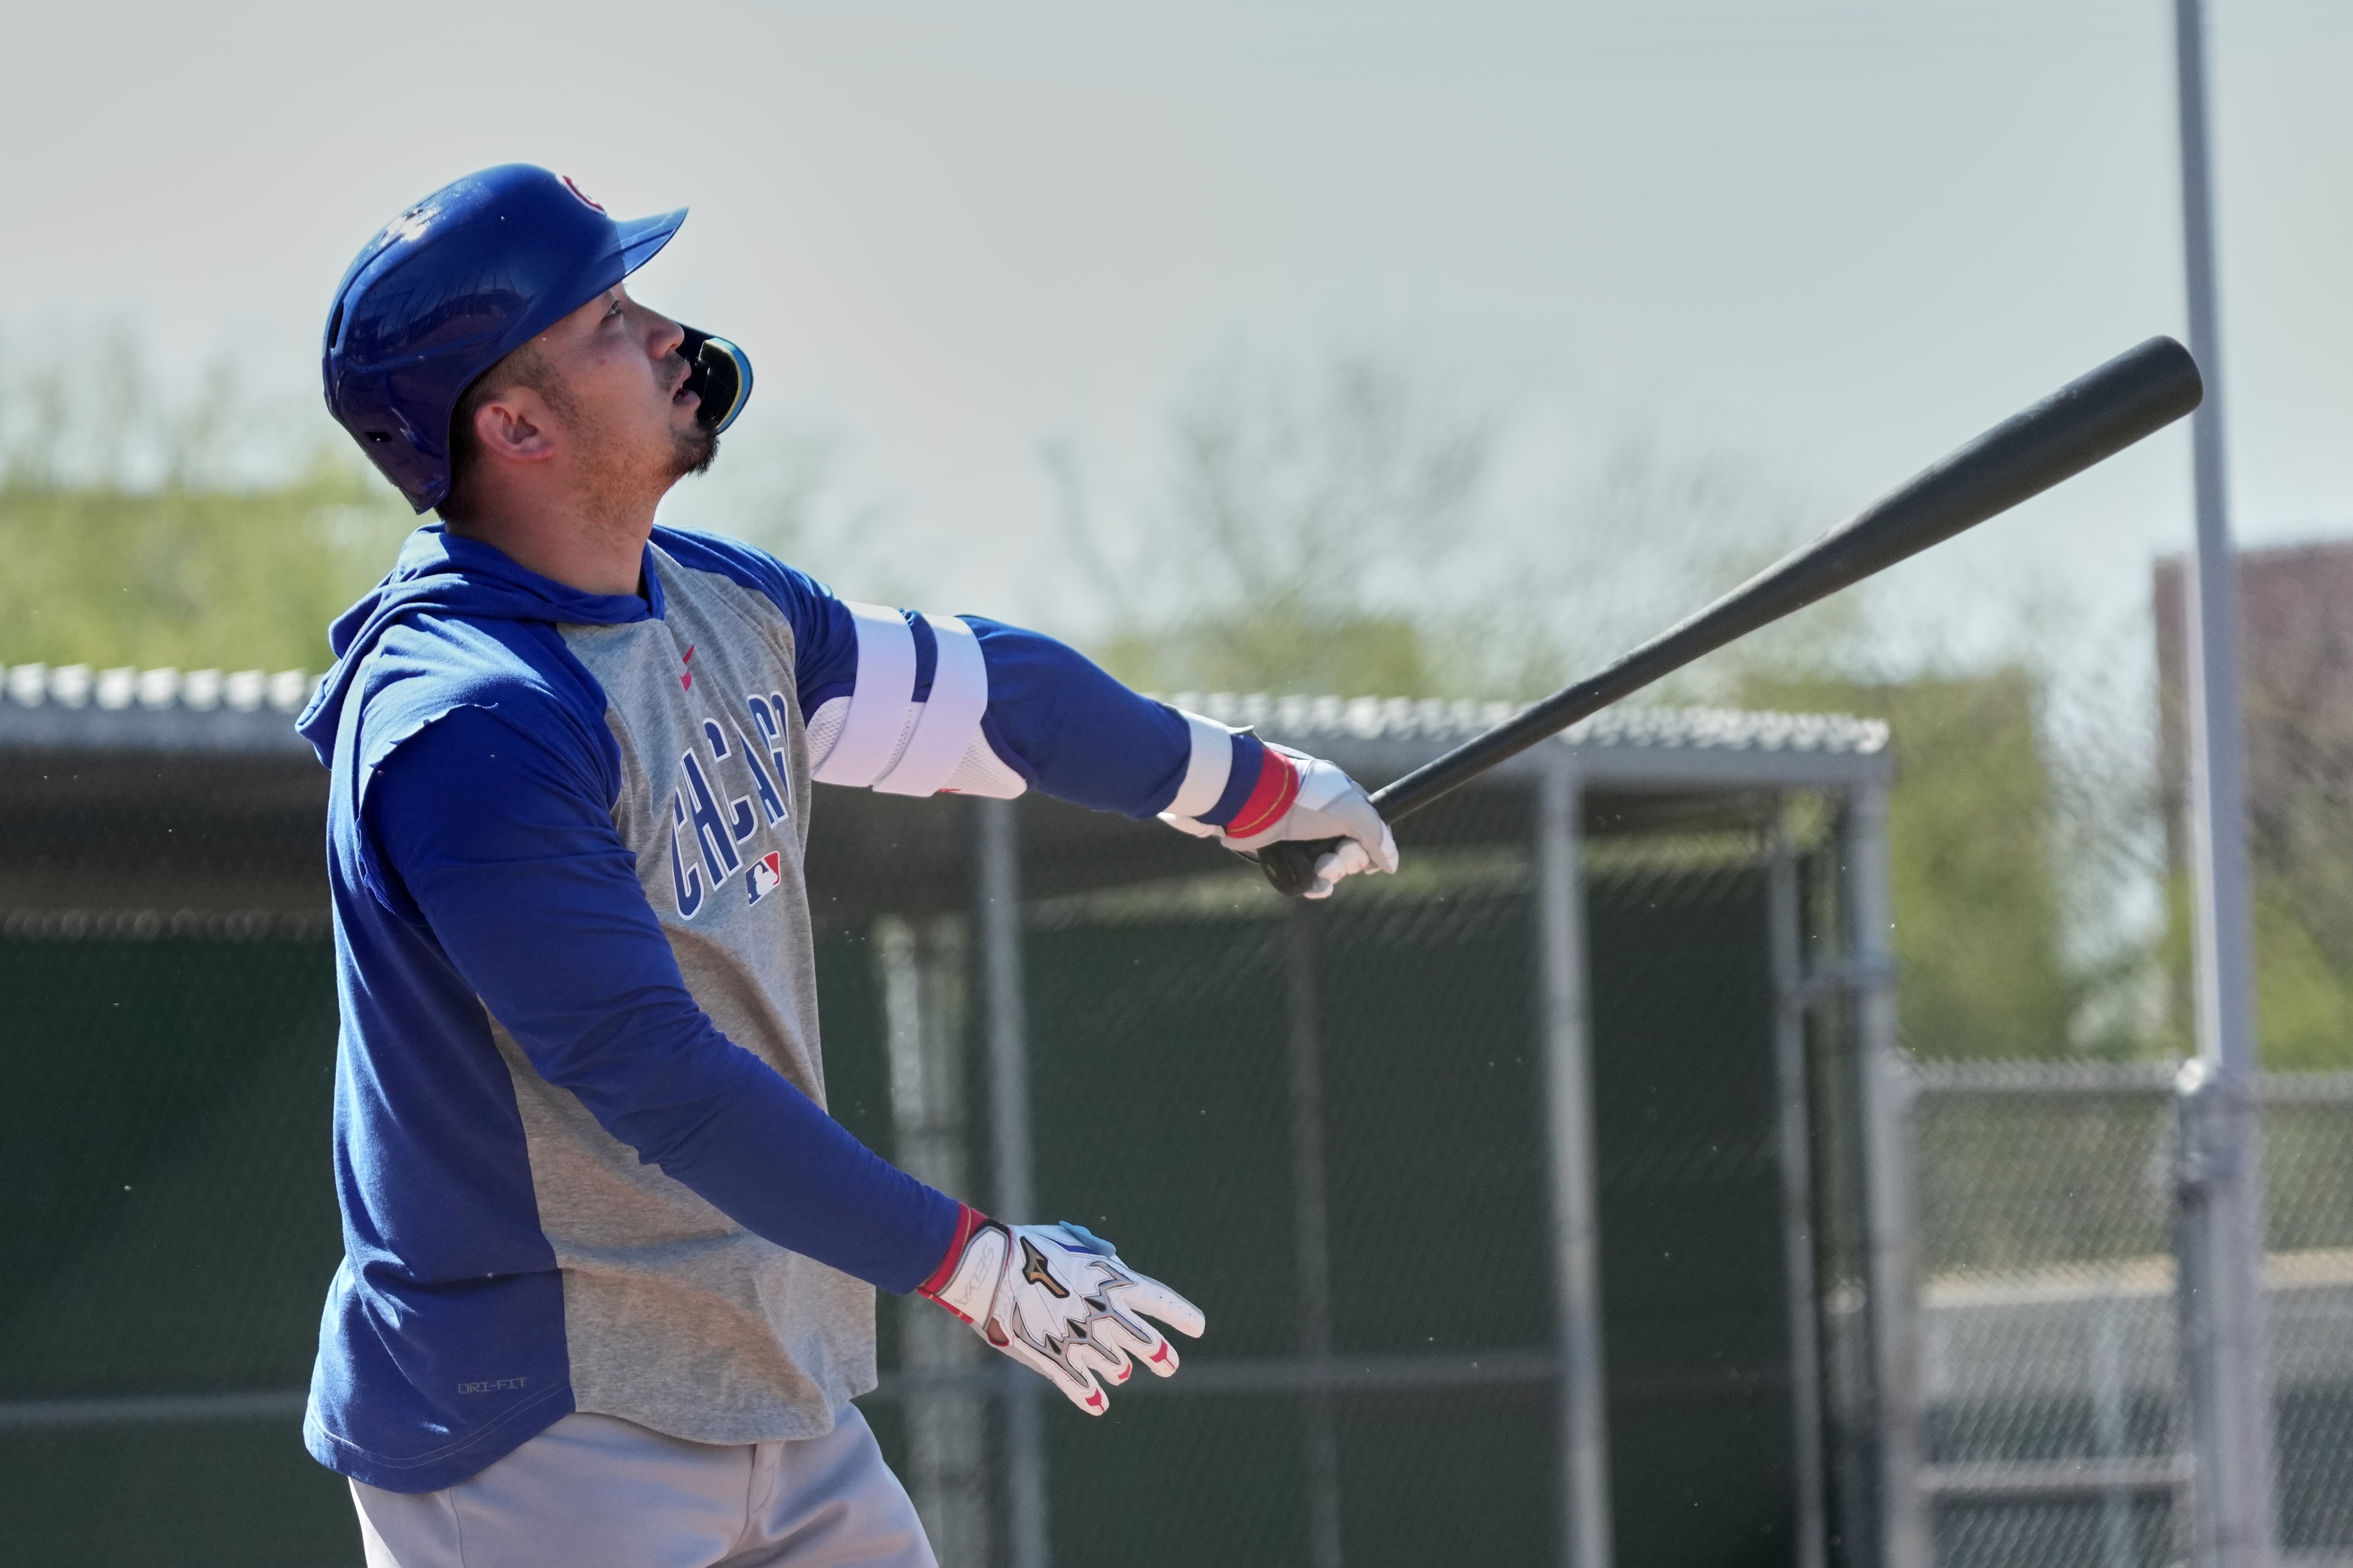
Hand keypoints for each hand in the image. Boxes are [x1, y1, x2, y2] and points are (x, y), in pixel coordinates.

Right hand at [918, 1213, 1205, 1414]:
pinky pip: (1083, 1389)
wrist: (992, 1268)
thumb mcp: (1073, 1242)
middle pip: (1148, 1343)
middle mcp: (1108, 1315)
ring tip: (1119, 1372)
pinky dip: (1092, 1397)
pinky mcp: (1058, 1363)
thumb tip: (1115, 1260)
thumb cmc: (1029, 1247)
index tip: (1198, 1328)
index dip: (1182, 1315)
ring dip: (1117, 1369)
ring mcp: (1084, 1342)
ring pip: (1116, 1368)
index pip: (1161, 1301)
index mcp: (1115, 1281)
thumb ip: (1100, 1255)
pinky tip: (1098, 1404)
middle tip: (1169, 1365)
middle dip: (1160, 1355)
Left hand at [1162, 744, 1399, 898]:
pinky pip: (1308, 879)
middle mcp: (1325, 819)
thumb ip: (1377, 836)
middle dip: (1348, 860)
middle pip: (1353, 853)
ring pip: (1331, 869)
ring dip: (1331, 873)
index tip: (1371, 861)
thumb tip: (1390, 865)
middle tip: (1335, 853)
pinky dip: (1315, 886)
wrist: (1254, 801)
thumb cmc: (1305, 798)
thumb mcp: (1352, 810)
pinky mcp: (1284, 854)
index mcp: (1344, 800)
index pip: (1371, 830)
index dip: (1374, 849)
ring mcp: (1304, 838)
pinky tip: (1314, 885)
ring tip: (1319, 865)